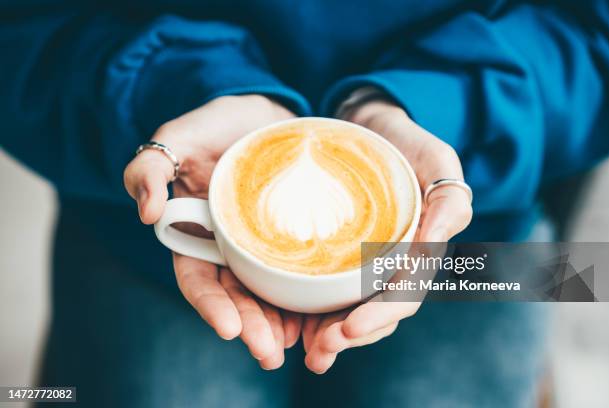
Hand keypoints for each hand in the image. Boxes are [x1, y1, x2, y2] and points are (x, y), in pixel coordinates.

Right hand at [124, 95, 301, 369]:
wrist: (264, 114)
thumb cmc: (215, 125)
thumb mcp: (176, 138)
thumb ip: (149, 169)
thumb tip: (146, 213)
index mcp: (196, 234)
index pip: (198, 279)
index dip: (210, 306)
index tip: (227, 328)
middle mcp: (229, 247)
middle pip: (237, 297)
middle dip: (251, 327)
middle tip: (269, 353)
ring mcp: (262, 245)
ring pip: (268, 292)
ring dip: (279, 323)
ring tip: (296, 345)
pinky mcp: (293, 237)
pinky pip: (299, 270)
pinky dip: (305, 296)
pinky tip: (319, 315)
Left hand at [303, 100, 472, 373]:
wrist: (371, 129)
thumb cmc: (407, 144)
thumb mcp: (437, 161)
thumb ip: (447, 202)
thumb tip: (433, 247)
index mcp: (421, 251)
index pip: (404, 294)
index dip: (380, 315)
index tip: (349, 328)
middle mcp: (395, 265)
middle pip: (377, 312)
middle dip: (351, 336)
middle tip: (319, 353)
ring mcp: (368, 263)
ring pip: (353, 309)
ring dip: (333, 337)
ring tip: (308, 353)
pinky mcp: (342, 256)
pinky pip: (331, 289)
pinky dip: (316, 312)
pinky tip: (296, 326)